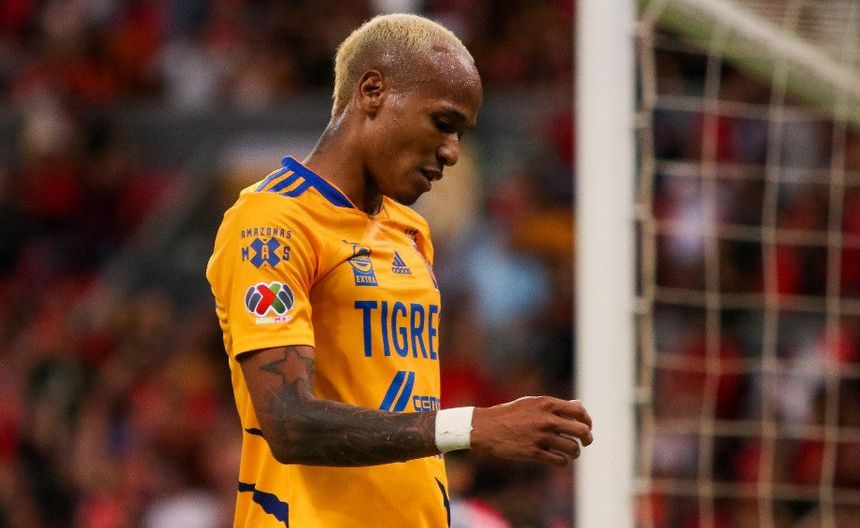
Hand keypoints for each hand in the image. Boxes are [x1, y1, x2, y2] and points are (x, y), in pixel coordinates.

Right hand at [470, 396, 592, 465]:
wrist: (486, 427)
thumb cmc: (510, 414)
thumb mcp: (532, 403)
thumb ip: (555, 405)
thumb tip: (578, 405)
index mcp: (547, 404)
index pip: (579, 411)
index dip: (587, 420)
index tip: (587, 426)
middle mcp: (547, 419)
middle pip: (581, 431)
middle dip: (587, 438)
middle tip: (586, 442)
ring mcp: (541, 436)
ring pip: (573, 448)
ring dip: (575, 452)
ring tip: (571, 452)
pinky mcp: (534, 452)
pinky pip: (559, 461)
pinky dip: (563, 462)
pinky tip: (558, 459)